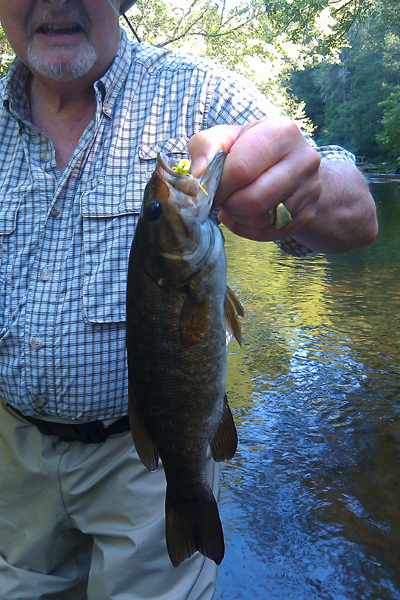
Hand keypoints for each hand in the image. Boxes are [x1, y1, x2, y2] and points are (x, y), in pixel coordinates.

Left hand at [189, 118, 321, 242]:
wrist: (289, 164)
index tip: (209, 190)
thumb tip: (198, 177)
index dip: (219, 186)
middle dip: (228, 204)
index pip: (242, 169)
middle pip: (254, 200)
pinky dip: (248, 230)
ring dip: (237, 218)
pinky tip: (243, 217)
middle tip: (221, 199)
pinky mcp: (307, 214)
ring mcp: (310, 189)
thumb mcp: (227, 137)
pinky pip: (269, 234)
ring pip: (262, 219)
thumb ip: (206, 148)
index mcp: (281, 133)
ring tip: (233, 204)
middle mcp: (303, 160)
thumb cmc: (251, 149)